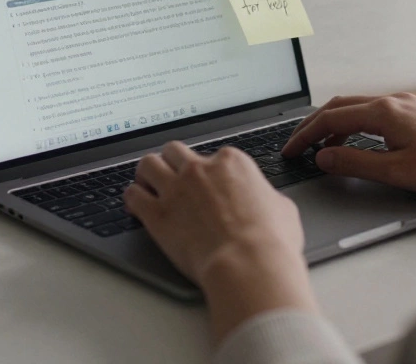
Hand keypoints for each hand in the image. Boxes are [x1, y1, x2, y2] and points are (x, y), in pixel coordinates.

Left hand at [125, 142, 317, 343]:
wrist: (248, 264)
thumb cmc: (270, 241)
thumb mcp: (282, 209)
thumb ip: (265, 197)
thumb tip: (266, 202)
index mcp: (231, 163)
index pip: (212, 155)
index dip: (209, 171)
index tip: (207, 183)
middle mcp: (199, 169)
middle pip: (174, 151)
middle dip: (172, 162)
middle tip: (172, 176)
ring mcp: (175, 189)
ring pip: (148, 164)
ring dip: (147, 173)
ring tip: (148, 184)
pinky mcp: (157, 215)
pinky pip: (132, 195)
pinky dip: (132, 198)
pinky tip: (135, 206)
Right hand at [282, 93, 415, 194]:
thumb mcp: (397, 172)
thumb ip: (355, 163)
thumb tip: (324, 158)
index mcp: (384, 112)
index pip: (330, 118)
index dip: (305, 135)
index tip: (290, 151)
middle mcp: (392, 101)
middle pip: (339, 106)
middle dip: (313, 126)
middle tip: (296, 146)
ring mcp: (405, 104)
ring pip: (356, 107)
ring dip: (333, 125)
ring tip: (321, 149)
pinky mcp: (415, 112)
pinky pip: (373, 112)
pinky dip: (354, 125)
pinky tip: (355, 143)